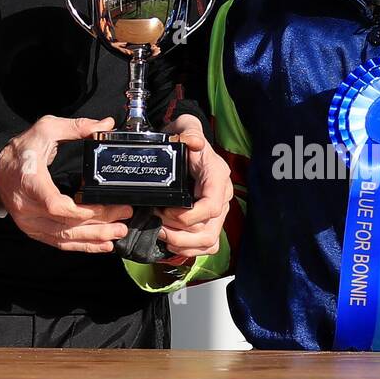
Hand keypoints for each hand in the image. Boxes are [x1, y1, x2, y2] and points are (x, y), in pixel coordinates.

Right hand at [0, 115, 132, 252]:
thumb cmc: (21, 151)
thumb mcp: (46, 130)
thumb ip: (76, 127)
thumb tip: (105, 125)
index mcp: (30, 182)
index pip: (55, 205)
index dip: (81, 211)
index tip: (103, 207)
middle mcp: (28, 208)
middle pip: (66, 225)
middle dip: (99, 224)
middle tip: (123, 216)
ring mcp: (30, 223)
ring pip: (65, 238)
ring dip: (94, 238)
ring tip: (118, 232)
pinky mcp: (34, 231)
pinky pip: (60, 243)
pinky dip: (82, 246)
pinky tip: (102, 245)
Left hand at [153, 114, 232, 259]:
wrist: (186, 141)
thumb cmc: (186, 138)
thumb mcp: (187, 129)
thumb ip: (189, 133)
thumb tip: (193, 142)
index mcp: (217, 177)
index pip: (212, 207)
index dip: (188, 216)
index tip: (166, 212)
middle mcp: (221, 197)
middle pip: (209, 231)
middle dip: (180, 235)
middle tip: (158, 226)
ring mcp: (216, 211)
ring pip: (208, 242)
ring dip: (182, 244)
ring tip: (162, 234)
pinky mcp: (208, 220)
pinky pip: (205, 245)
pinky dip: (188, 249)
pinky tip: (171, 242)